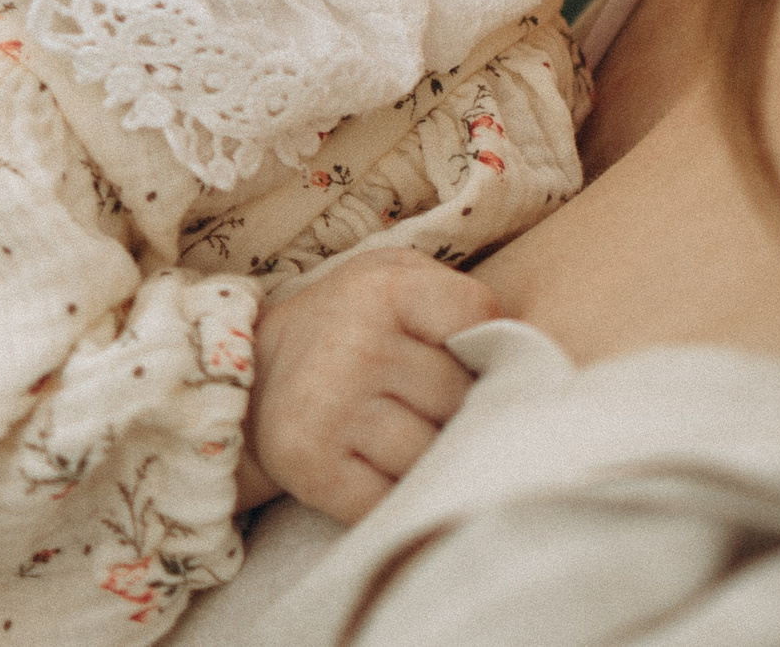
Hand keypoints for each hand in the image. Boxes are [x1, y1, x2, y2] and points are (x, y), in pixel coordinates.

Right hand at [235, 248, 499, 523]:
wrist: (254, 379)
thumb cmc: (351, 328)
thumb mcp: (394, 278)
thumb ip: (457, 300)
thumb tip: (525, 365)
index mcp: (382, 289)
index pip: (478, 317)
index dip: (480, 343)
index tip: (458, 351)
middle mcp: (355, 345)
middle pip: (460, 397)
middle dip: (455, 407)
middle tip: (423, 400)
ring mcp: (331, 410)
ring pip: (431, 455)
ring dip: (426, 456)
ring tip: (397, 433)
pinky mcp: (312, 468)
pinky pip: (392, 500)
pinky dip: (394, 495)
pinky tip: (374, 468)